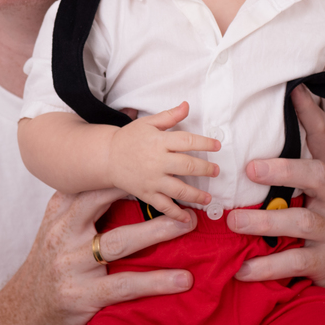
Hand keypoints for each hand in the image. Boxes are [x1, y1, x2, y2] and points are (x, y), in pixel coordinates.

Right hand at [0, 188, 197, 324]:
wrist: (17, 319)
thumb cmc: (45, 271)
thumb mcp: (53, 233)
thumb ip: (79, 210)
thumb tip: (120, 185)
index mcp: (58, 214)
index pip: (92, 184)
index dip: (123, 171)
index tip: (154, 163)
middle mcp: (62, 234)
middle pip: (105, 203)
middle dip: (144, 193)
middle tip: (181, 191)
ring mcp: (71, 265)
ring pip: (119, 242)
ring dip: (157, 231)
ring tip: (187, 224)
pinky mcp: (82, 297)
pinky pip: (125, 284)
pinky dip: (156, 281)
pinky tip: (181, 279)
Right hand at [107, 101, 219, 222]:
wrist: (106, 157)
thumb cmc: (129, 138)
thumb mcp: (148, 122)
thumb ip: (169, 116)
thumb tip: (187, 105)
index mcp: (159, 142)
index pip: (187, 141)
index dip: (205, 143)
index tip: (217, 146)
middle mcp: (157, 161)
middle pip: (187, 166)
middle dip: (205, 170)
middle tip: (216, 171)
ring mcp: (152, 180)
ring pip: (179, 190)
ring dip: (196, 195)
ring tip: (208, 198)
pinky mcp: (146, 193)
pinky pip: (164, 206)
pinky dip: (176, 214)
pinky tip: (188, 218)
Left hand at [226, 85, 324, 287]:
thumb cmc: (305, 229)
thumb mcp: (298, 198)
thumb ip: (277, 177)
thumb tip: (239, 149)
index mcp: (323, 179)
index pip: (321, 140)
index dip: (311, 114)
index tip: (298, 90)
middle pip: (316, 174)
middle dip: (284, 169)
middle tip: (250, 169)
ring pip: (301, 220)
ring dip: (264, 220)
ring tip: (234, 223)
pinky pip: (295, 259)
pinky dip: (267, 265)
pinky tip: (243, 269)